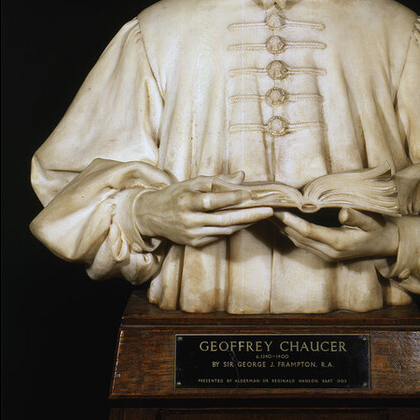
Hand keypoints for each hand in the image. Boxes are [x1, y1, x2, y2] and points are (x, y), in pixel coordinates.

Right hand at [135, 172, 272, 248]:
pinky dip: (234, 228)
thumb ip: (218, 180)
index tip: (249, 192)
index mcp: (185, 201)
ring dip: (245, 222)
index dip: (230, 197)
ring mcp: (192, 234)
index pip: (211, 201)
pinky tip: (246, 221)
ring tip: (262, 214)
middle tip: (268, 210)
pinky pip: (219, 235)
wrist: (151, 216)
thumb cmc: (176, 195)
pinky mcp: (194, 243)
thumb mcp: (192, 183)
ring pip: (224, 229)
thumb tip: (242, 176)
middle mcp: (189, 220)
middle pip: (223, 219)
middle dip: (248, 215)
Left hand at [272, 208, 398, 262]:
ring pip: (299, 242)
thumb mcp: (371, 221)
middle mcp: (329, 252)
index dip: (293, 222)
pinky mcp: (325, 254)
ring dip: (284, 229)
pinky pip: (303, 244)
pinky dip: (292, 233)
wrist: (385, 246)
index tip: (280, 211)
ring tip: (270, 214)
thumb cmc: (378, 229)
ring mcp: (326, 255)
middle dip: (282, 224)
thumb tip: (342, 212)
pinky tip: (284, 223)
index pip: (309, 232)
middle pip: (299, 238)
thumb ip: (356, 216)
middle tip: (267, 209)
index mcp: (338, 243)